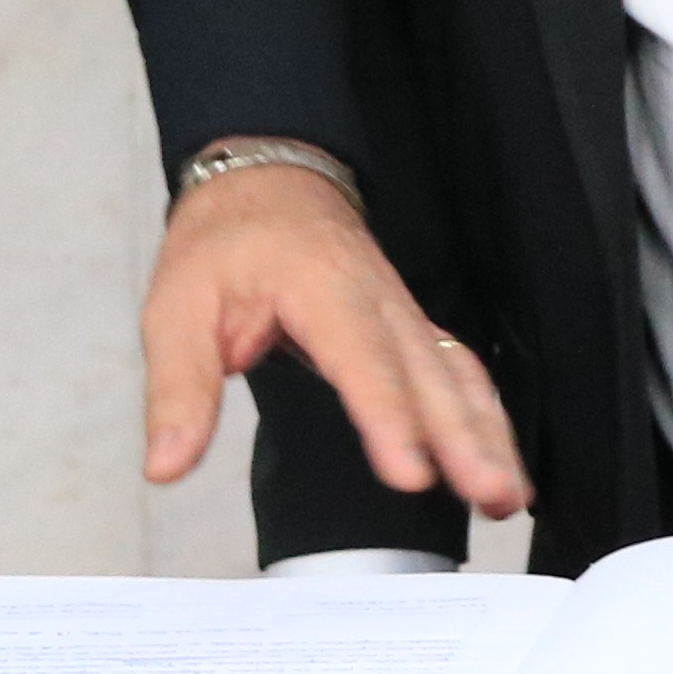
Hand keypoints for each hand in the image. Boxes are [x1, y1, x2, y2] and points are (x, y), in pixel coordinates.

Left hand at [137, 158, 528, 520]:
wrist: (265, 178)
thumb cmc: (224, 241)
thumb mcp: (176, 307)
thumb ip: (178, 389)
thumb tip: (165, 464)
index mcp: (319, 285)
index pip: (361, 359)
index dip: (389, 418)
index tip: (411, 473)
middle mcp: (376, 298)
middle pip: (430, 372)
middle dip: (464, 438)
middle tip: (489, 494)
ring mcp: (402, 312)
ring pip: (458, 374)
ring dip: (487, 435)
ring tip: (507, 496)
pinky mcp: (412, 329)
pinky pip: (460, 372)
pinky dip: (485, 418)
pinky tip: (500, 464)